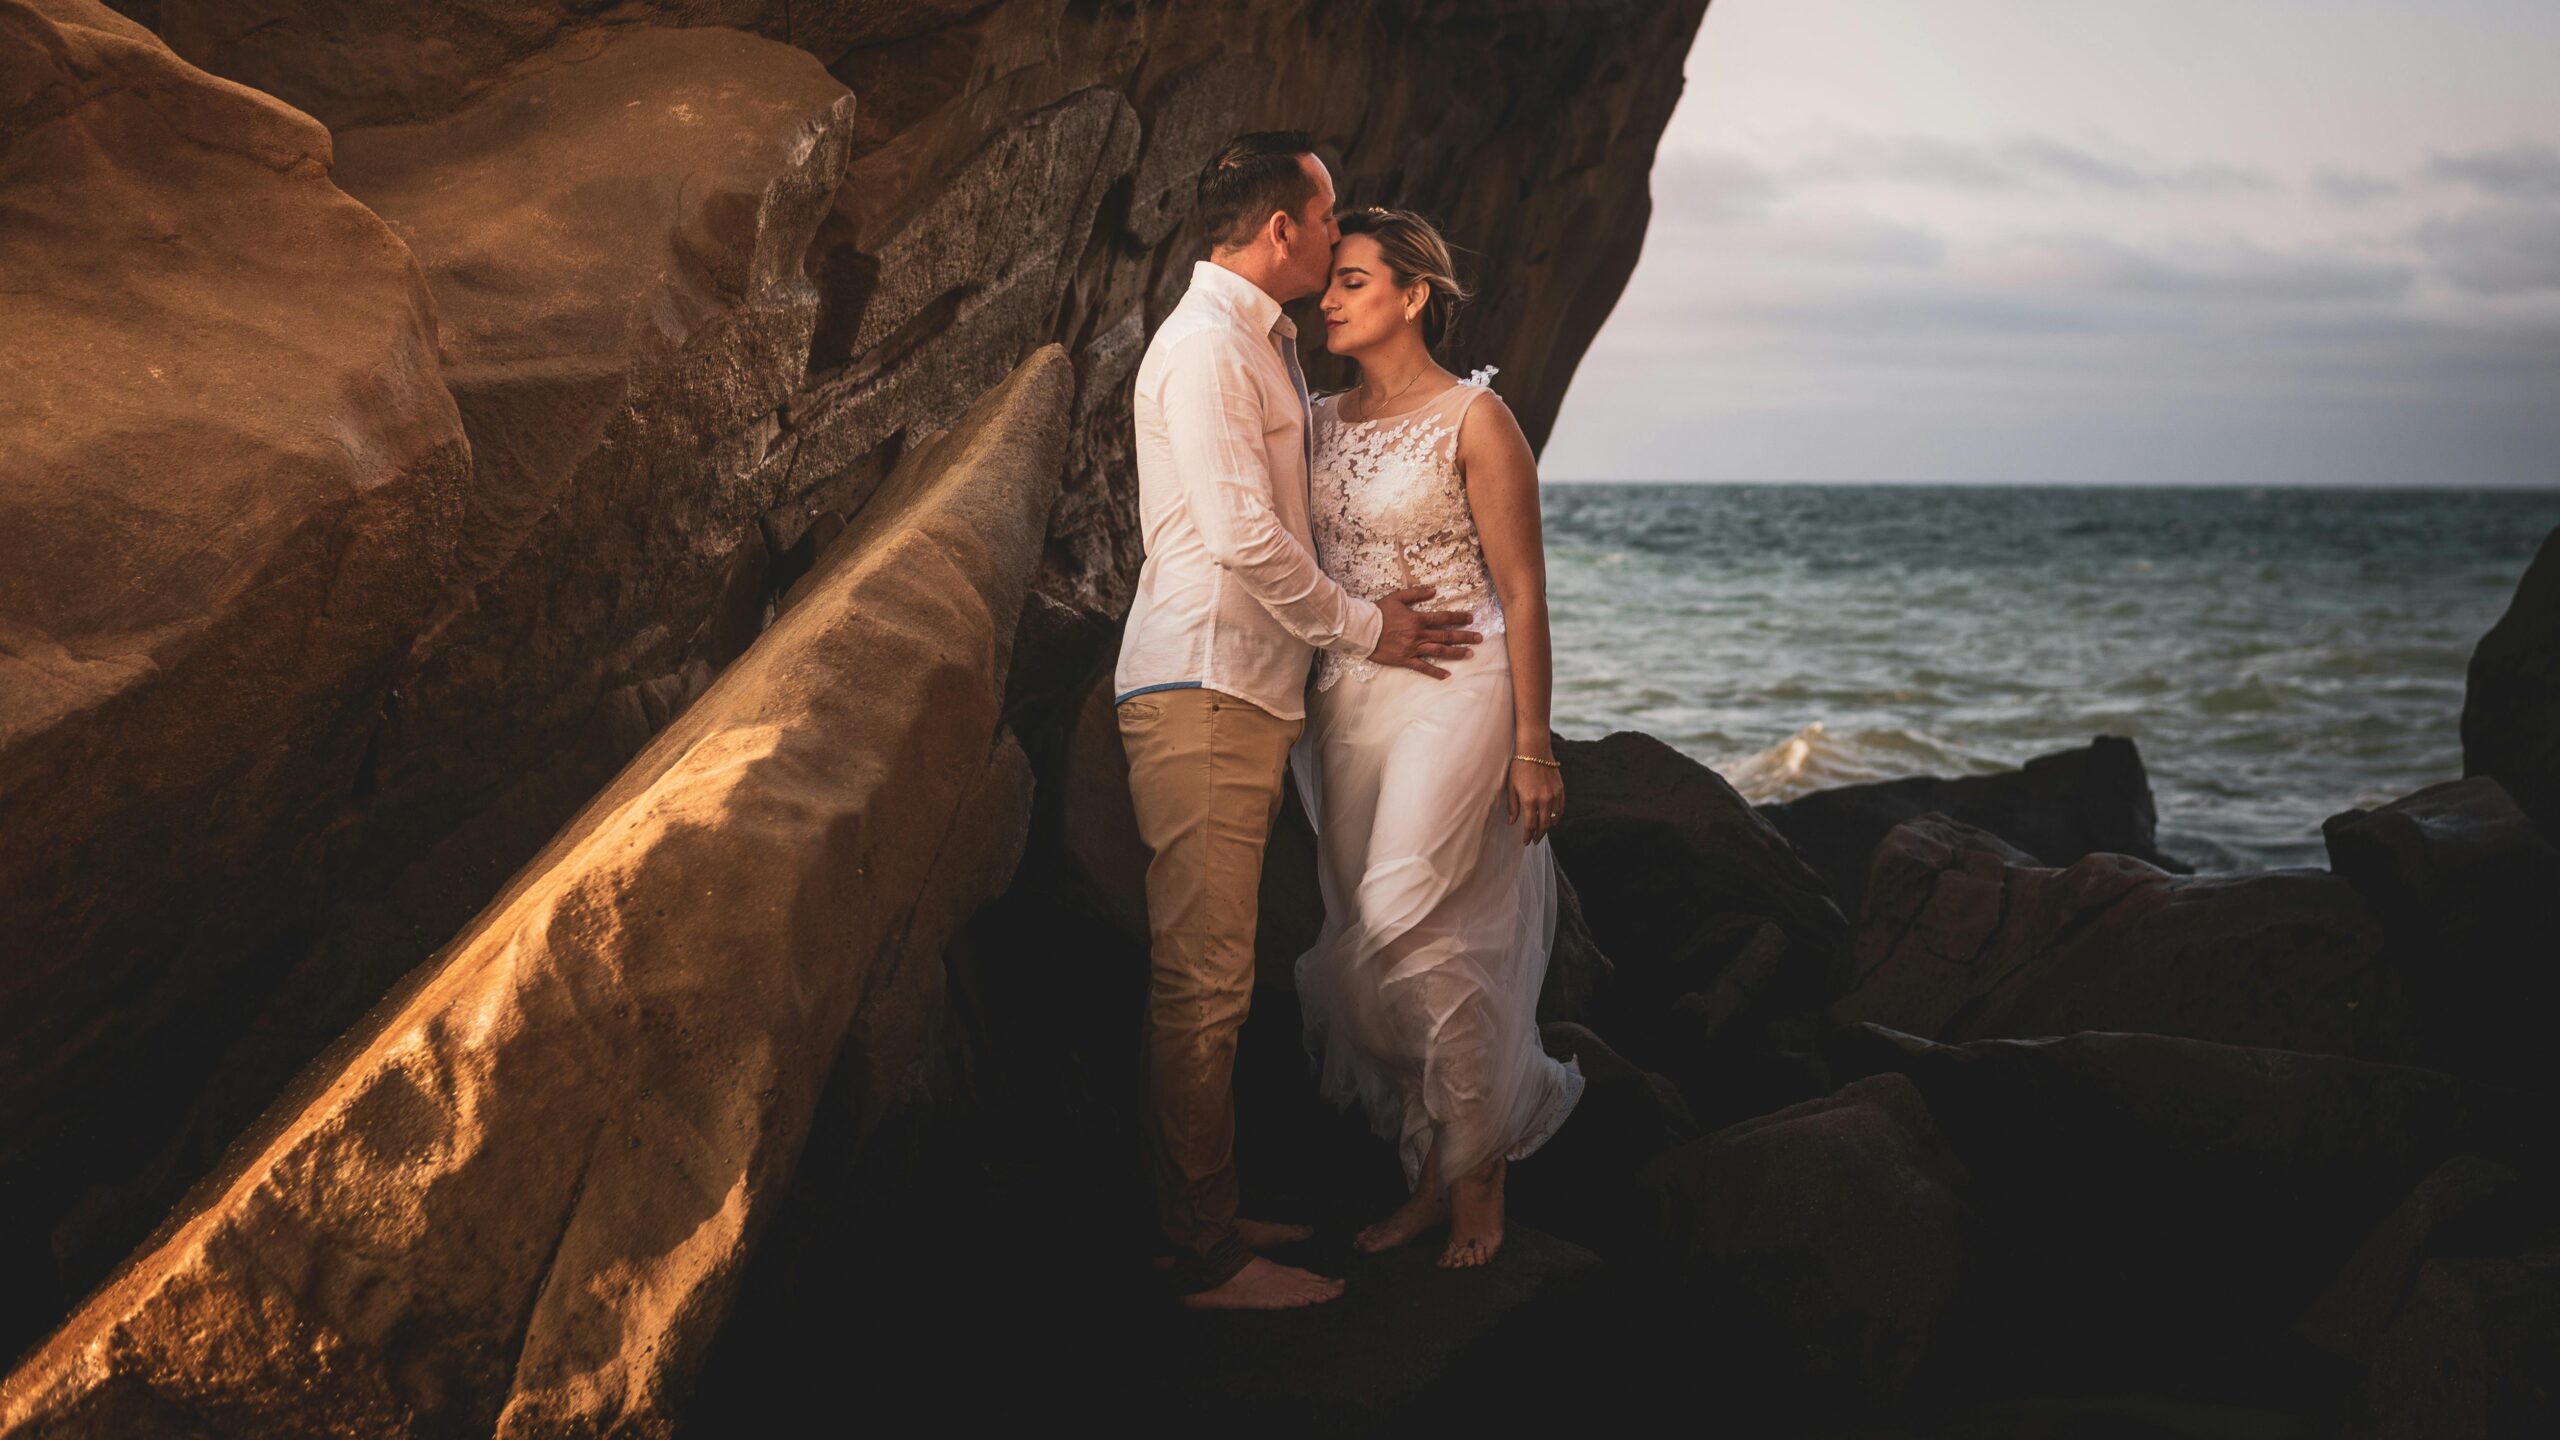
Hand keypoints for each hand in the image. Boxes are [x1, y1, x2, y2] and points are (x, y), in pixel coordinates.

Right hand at [1369, 585, 1483, 679]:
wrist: (1361, 629)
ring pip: (1439, 651)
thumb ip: (1416, 594)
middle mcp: (1419, 634)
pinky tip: (1446, 675)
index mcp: (1418, 619)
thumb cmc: (1378, 612)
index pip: (1444, 618)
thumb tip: (1434, 590)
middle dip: (1465, 636)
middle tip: (1480, 638)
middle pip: (1446, 636)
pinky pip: (1423, 667)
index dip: (1459, 618)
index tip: (1471, 618)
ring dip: (1456, 653)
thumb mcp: (1397, 597)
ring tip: (1470, 654)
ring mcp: (1413, 648)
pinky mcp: (1405, 660)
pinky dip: (1435, 672)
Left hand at [1506, 751, 1564, 844]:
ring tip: (1542, 831)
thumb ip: (1513, 806)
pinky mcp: (1560, 789)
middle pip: (1543, 825)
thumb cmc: (1519, 767)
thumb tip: (1512, 822)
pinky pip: (1561, 808)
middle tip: (1534, 841)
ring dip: (1548, 827)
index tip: (1526, 841)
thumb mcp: (1511, 787)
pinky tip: (1552, 820)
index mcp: (1529, 800)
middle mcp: (1544, 799)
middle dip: (1538, 835)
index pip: (1530, 825)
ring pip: (1553, 818)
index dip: (1528, 836)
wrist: (1534, 750)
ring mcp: (1554, 795)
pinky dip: (1557, 817)